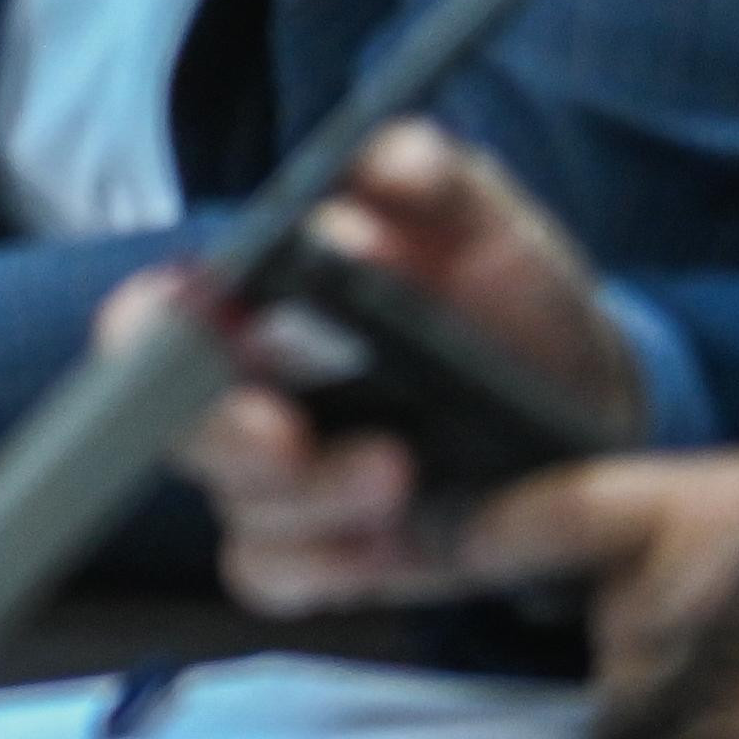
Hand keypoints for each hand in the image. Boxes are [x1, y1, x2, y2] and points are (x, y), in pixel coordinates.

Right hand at [163, 121, 640, 610]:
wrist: (588, 403)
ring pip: (238, 513)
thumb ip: (438, 180)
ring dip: (309, 502)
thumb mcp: (485, 227)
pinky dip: (329, 566)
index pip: (150, 321)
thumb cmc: (507, 301)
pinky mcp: (327, 555)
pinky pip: (281, 578)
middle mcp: (243, 398)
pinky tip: (392, 539)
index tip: (212, 338)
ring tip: (398, 474)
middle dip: (224, 437)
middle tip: (287, 435)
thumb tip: (389, 161)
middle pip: (175, 431)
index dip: (154, 334)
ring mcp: (281, 487)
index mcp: (249, 310)